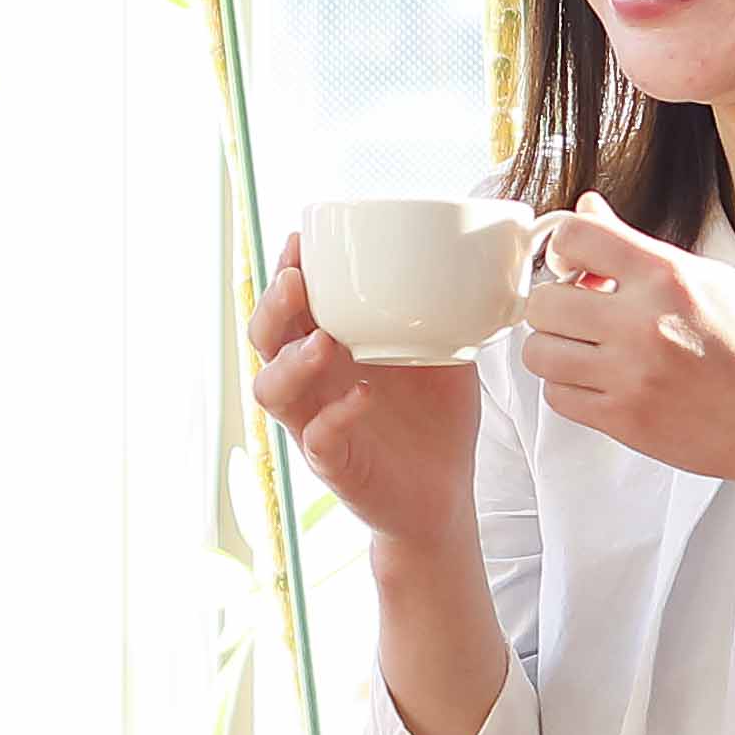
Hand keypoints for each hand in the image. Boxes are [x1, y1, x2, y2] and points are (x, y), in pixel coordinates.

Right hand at [246, 229, 484, 555]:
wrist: (446, 493)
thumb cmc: (435, 418)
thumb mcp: (445, 351)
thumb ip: (443, 312)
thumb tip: (471, 259)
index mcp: (329, 347)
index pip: (289, 304)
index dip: (284, 272)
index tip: (297, 242)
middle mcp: (312, 382)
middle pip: (264, 339)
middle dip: (273, 307)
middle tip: (295, 283)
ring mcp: (315, 423)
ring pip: (272, 390)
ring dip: (291, 362)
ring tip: (323, 342)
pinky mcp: (333, 464)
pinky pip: (318, 438)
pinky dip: (335, 416)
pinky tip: (363, 398)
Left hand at [513, 203, 734, 489]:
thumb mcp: (713, 279)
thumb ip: (639, 246)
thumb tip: (588, 209)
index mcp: (669, 278)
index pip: (574, 237)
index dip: (566, 247)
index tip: (578, 263)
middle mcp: (644, 325)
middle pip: (542, 301)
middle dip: (557, 303)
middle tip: (583, 311)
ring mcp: (631, 376)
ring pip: (538, 353)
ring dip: (556, 348)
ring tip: (589, 349)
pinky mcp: (625, 420)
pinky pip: (557, 397)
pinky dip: (569, 388)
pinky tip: (600, 380)